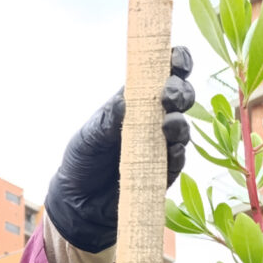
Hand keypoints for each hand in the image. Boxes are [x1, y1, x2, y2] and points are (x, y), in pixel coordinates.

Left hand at [44, 47, 199, 250]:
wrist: (80, 203)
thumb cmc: (83, 160)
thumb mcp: (90, 134)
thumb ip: (110, 117)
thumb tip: (128, 99)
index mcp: (134, 100)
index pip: (161, 74)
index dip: (174, 62)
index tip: (175, 58)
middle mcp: (152, 120)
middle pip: (181, 98)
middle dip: (181, 92)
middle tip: (169, 97)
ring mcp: (160, 146)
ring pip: (183, 129)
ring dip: (180, 124)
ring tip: (168, 125)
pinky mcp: (164, 173)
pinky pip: (178, 161)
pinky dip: (176, 153)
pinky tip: (170, 151)